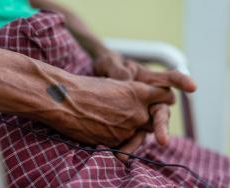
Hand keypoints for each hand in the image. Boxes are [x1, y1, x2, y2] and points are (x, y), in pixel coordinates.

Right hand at [45, 76, 174, 147]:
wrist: (64, 102)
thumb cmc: (85, 87)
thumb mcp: (112, 84)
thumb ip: (129, 92)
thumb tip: (135, 100)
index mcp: (139, 92)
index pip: (165, 96)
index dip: (163, 98)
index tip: (159, 99)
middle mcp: (138, 112)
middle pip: (156, 118)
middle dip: (148, 117)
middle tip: (132, 112)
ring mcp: (128, 129)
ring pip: (136, 131)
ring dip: (128, 127)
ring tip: (108, 117)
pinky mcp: (115, 142)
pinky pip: (121, 141)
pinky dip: (114, 135)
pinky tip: (100, 125)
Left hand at [93, 52, 195, 160]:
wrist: (97, 83)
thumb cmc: (109, 67)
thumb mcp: (111, 63)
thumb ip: (118, 69)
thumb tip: (126, 80)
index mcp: (150, 80)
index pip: (170, 78)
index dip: (182, 82)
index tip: (192, 88)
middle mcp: (152, 99)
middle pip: (162, 111)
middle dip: (162, 125)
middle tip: (163, 140)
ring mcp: (143, 113)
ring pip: (150, 128)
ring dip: (141, 142)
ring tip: (131, 152)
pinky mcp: (132, 123)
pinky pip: (134, 135)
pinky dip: (128, 144)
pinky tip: (120, 153)